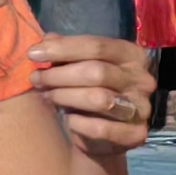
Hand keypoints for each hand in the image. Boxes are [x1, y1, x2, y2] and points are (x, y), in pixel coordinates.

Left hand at [27, 34, 158, 159]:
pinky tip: (69, 120)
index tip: (33, 54)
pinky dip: (79, 124)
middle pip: (97, 72)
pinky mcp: (136, 134)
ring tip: (47, 96)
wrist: (100, 135)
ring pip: (99, 99)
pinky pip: (101, 128)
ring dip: (65, 96)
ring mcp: (142, 108)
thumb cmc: (86, 90)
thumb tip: (47, 39)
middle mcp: (142, 80)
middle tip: (36, 79)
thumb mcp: (76, 66)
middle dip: (59, 75)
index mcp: (131, 56)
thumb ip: (64, 51)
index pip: (97, 46)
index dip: (62, 49)